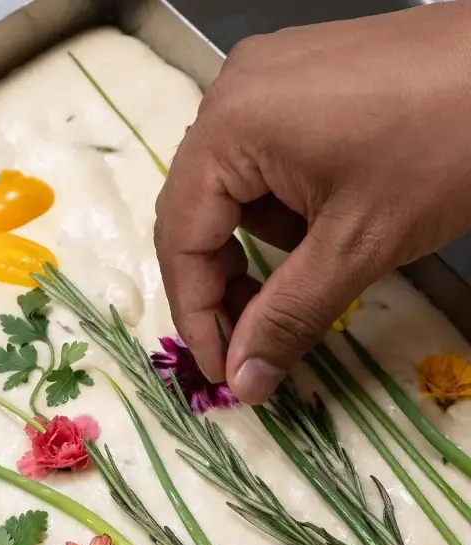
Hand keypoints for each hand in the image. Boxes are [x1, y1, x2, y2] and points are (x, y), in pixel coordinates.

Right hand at [154, 3, 470, 403]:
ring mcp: (266, 78)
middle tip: (254, 338)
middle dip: (223, 282)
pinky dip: (283, 205)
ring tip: (315, 266)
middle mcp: (231, 92)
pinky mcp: (300, 78)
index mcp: (231, 126)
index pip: (181, 237)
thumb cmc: (444, 147)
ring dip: (259, 244)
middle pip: (197, 211)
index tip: (223, 371)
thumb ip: (288, 318)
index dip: (196, 313)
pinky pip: (262, 158)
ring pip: (231, 189)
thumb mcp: (358, 246)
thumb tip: (243, 384)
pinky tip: (328, 217)